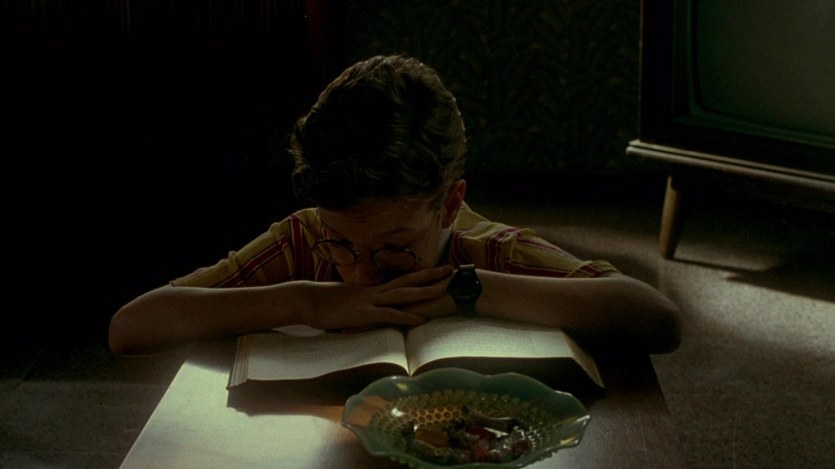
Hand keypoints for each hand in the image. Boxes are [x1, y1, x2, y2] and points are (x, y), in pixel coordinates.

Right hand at [303, 265, 453, 330]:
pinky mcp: (364, 314)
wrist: (307, 301)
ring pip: (404, 294)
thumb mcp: (348, 303)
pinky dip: (405, 316)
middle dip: (431, 276)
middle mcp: (376, 292)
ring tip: (444, 289)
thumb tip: (370, 310)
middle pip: (409, 280)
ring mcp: (371, 302)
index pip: (402, 280)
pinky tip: (419, 319)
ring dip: (425, 291)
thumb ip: (362, 305)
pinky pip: (388, 315)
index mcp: (373, 290)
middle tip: (452, 270)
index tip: (438, 271)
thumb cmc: (324, 304)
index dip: (421, 275)